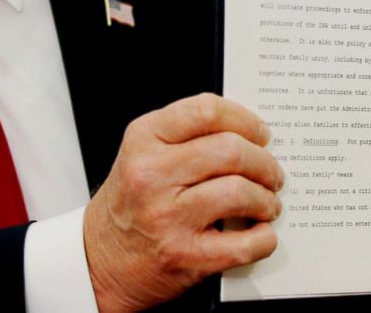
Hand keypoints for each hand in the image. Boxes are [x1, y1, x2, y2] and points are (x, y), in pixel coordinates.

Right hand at [83, 93, 283, 311]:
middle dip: (264, 162)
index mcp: (144, 139)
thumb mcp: (145, 154)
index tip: (261, 133)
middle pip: (231, 151)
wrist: (98, 260)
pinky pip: (243, 244)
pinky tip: (261, 233)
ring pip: (240, 192)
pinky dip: (263, 239)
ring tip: (267, 203)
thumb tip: (254, 134)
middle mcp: (151, 176)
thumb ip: (190, 136)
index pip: (207, 111)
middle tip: (272, 173)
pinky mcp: (183, 256)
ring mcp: (167, 218)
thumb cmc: (132, 203)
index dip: (246, 120)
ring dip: (266, 199)